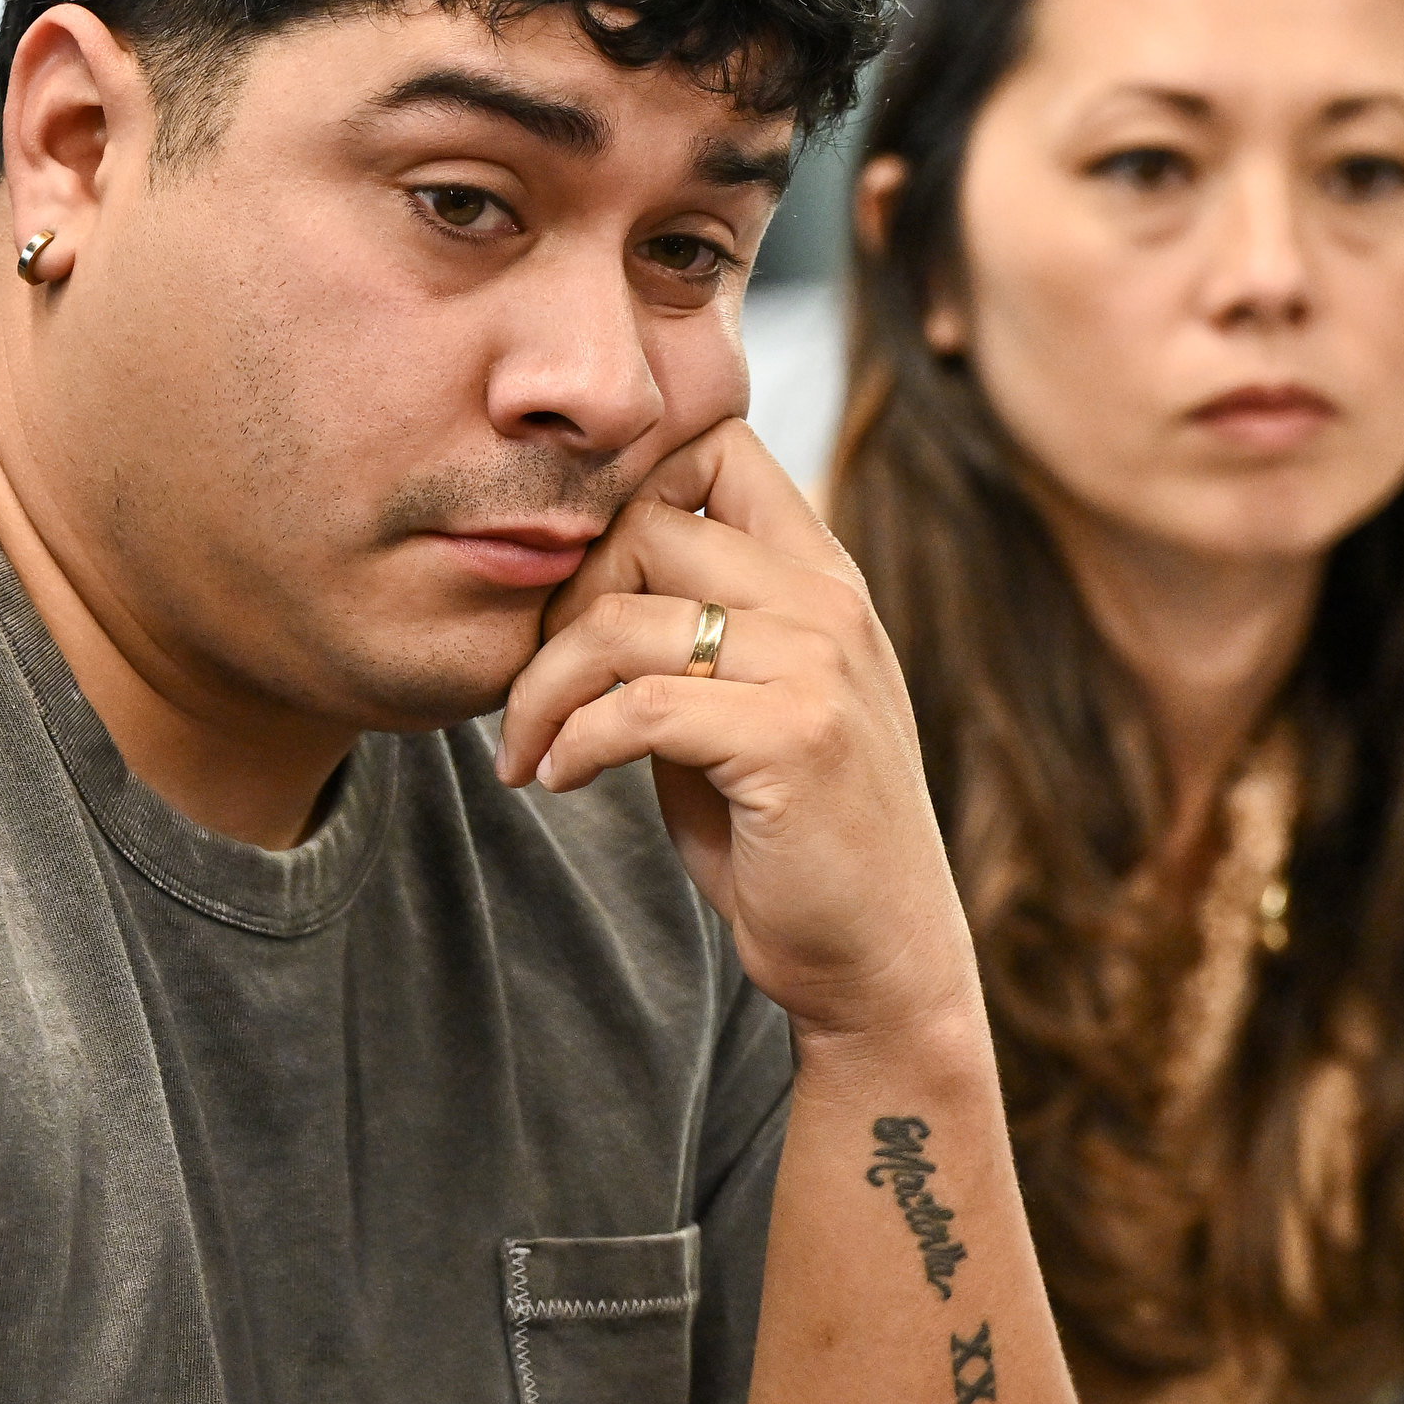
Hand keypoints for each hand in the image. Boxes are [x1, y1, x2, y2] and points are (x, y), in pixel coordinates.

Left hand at [496, 419, 975, 1051]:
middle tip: (530, 686)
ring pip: (622, 618)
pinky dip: (573, 745)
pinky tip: (558, 782)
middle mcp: (829, 602)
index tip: (573, 591)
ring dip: (543, 689)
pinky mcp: (793, 738)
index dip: (621, 494)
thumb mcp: (746, 707)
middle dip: (558, 604)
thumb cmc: (792, 836)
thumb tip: (575, 574)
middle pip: (645, 523)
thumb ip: (692, 631)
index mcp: (823, 577)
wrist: (877, 958)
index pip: (716, 444)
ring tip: (527, 748)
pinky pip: (636, 706)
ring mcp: (819, 666)